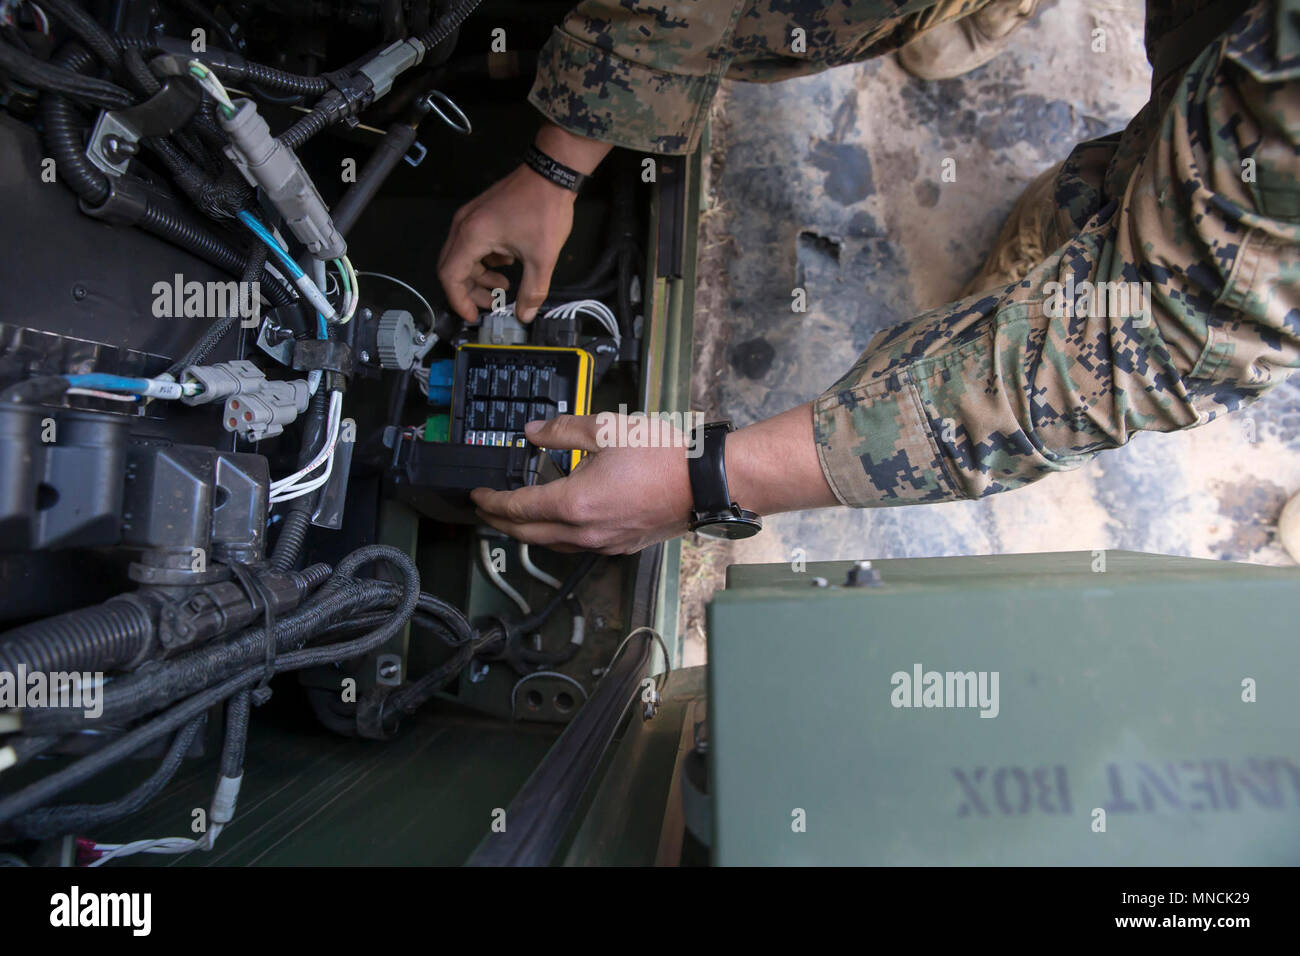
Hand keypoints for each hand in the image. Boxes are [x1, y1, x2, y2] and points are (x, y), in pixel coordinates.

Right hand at [436, 164, 574, 322]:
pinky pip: (473, 245)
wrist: (552, 174)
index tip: (472, 316)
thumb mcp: (542, 258)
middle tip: (490, 304)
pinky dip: (485, 260)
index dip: (459, 301)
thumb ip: (531, 291)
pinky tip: (507, 264)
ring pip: (463, 257)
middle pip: (452, 268)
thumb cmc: (544, 207)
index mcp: (472, 236)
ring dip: (479, 276)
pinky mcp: (480, 216)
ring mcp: (471, 218)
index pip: (450, 276)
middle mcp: (464, 225)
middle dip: (469, 291)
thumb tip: (525, 314)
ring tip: (503, 285)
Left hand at [471, 413, 694, 553]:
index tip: (477, 495)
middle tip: (486, 509)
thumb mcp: (606, 429)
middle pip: (527, 535)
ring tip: (518, 515)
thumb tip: (534, 432)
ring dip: (528, 531)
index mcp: (574, 504)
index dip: (491, 502)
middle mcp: (584, 532)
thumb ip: (563, 430)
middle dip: (500, 522)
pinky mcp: (620, 546)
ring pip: (551, 544)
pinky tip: (561, 519)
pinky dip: (557, 534)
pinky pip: (576, 546)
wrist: (705, 483)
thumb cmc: (663, 457)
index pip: (516, 508)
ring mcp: (603, 544)